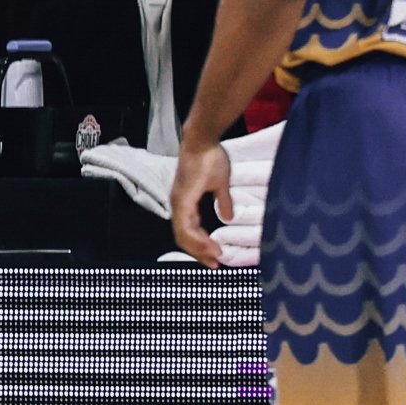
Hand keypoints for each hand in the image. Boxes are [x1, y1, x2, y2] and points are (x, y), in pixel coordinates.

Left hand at [170, 136, 232, 265]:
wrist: (203, 140)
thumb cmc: (211, 157)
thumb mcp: (220, 184)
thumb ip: (223, 202)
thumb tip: (228, 216)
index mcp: (185, 202)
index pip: (188, 230)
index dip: (201, 245)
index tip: (216, 255)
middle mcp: (177, 204)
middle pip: (184, 237)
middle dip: (199, 252)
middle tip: (215, 264)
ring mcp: (178, 202)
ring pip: (183, 235)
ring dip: (199, 248)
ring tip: (215, 258)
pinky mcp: (182, 199)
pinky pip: (186, 225)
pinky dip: (197, 238)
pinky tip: (210, 245)